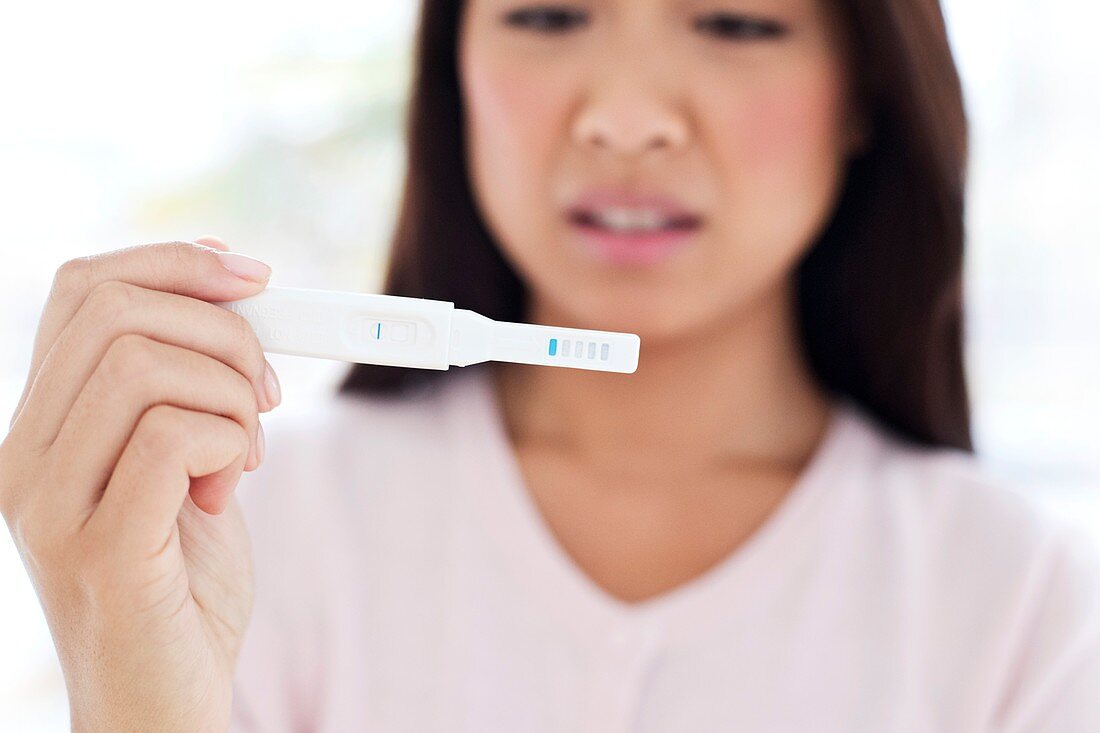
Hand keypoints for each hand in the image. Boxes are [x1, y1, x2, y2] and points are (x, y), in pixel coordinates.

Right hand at [0, 237, 280, 731]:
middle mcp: (24, 455)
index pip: (82, 289)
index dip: (175, 263)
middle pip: (116, 312)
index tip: (252, 275)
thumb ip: (190, 390)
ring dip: (232, 394)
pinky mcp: (100, 551)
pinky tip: (233, 485)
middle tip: (267, 392)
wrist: (161, 701)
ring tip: (248, 451)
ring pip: (143, 365)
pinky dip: (229, 442)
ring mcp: (49, 505)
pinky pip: (171, 437)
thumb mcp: (188, 464)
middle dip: (225, 332)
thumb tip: (238, 297)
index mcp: (43, 423)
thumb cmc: (181, 582)